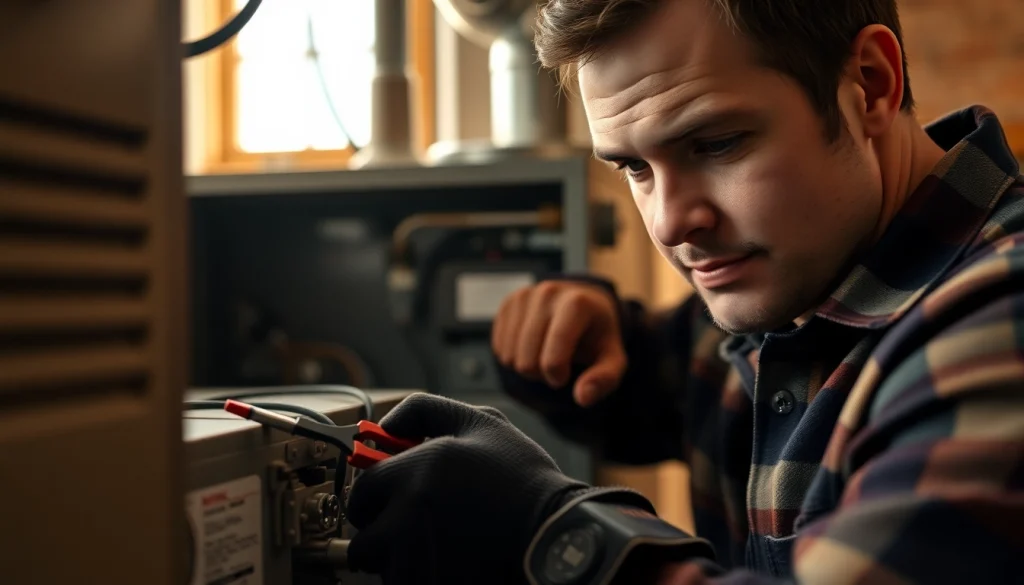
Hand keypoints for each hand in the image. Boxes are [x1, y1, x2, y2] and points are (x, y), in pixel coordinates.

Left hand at [345, 393, 642, 583]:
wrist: (556, 535)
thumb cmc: (523, 481)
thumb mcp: (482, 423)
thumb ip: (426, 410)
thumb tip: (386, 424)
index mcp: (415, 472)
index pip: (362, 490)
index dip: (376, 496)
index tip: (390, 501)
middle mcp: (409, 515)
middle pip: (364, 536)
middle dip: (383, 533)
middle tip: (413, 528)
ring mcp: (417, 557)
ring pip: (382, 567)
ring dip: (399, 560)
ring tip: (439, 546)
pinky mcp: (426, 583)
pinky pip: (402, 584)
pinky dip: (417, 576)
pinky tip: (448, 563)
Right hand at [492, 280, 626, 405]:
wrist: (583, 303)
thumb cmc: (596, 335)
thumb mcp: (611, 358)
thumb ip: (603, 380)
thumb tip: (583, 397)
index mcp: (576, 304)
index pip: (553, 357)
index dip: (556, 376)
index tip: (566, 376)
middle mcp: (547, 293)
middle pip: (527, 360)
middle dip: (541, 374)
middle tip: (557, 365)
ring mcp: (524, 296)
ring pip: (510, 356)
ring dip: (526, 366)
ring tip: (545, 354)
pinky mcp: (508, 302)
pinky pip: (499, 347)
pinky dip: (514, 355)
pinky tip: (531, 346)